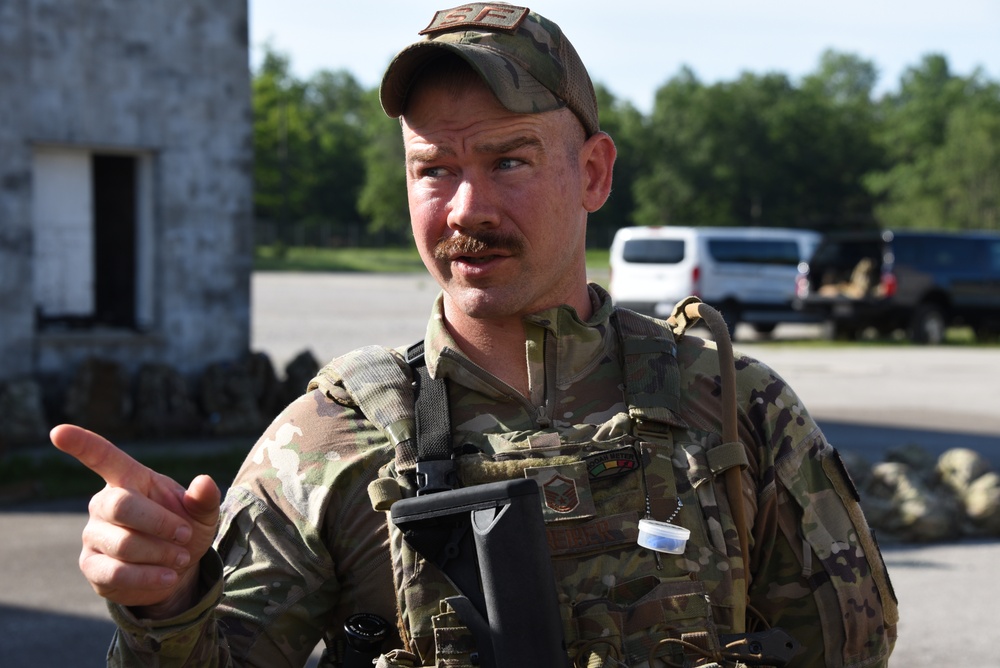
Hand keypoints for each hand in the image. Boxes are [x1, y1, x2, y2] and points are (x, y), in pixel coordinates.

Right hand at [51, 424, 220, 616]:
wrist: (176, 571)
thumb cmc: (184, 531)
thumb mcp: (202, 514)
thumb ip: (204, 499)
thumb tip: (204, 482)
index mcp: (129, 479)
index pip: (101, 456)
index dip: (81, 443)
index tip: (58, 431)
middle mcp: (104, 503)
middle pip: (122, 505)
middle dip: (160, 523)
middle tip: (185, 535)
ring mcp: (93, 534)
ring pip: (124, 543)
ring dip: (160, 553)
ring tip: (181, 558)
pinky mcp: (91, 566)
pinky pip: (117, 571)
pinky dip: (149, 576)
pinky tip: (168, 576)